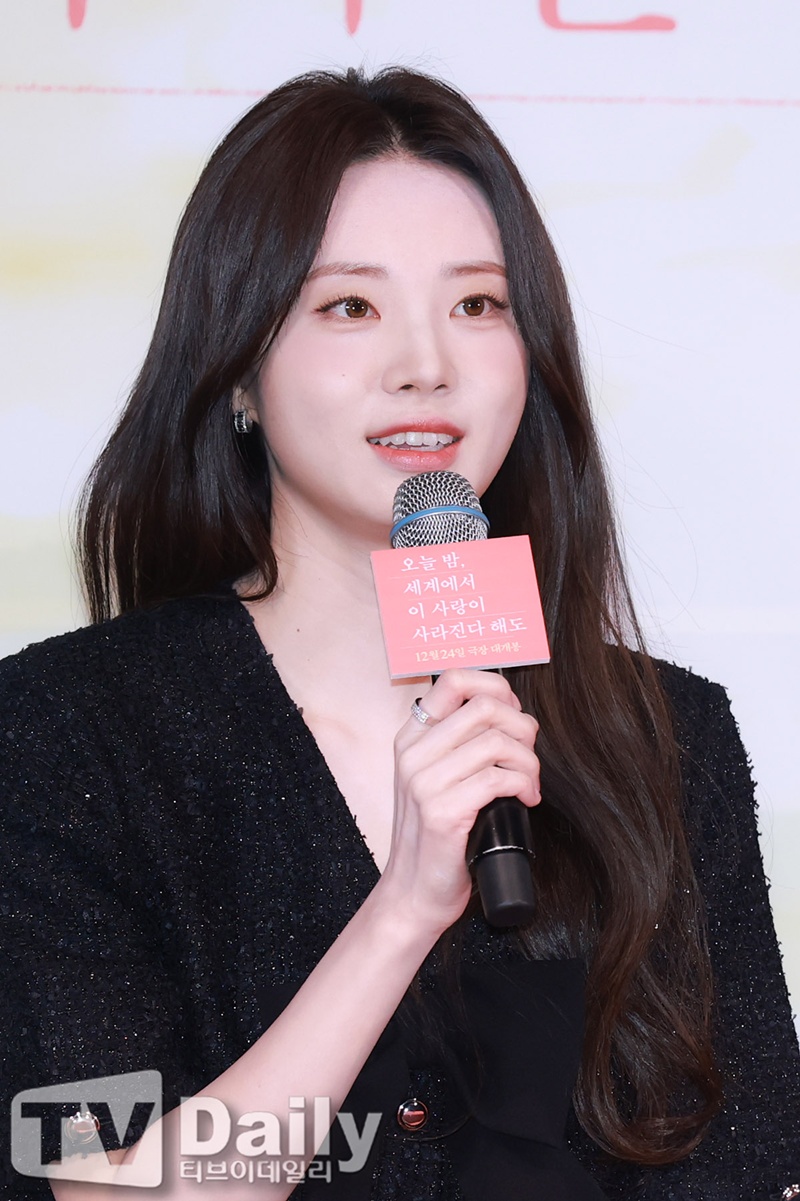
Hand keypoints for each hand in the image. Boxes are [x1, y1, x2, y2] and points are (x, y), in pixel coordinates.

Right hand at [378, 670, 540, 935]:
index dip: (495, 687)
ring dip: (528, 762)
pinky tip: (525, 800)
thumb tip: (511, 713)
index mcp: (411, 738)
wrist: (414, 893)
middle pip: (485, 707)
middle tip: (529, 756)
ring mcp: (424, 782)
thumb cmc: (436, 837)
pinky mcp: (442, 812)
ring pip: (497, 742)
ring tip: (529, 784)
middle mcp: (413, 754)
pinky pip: (500, 778)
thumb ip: (460, 743)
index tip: (513, 714)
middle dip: (522, 727)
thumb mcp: (437, 778)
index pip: (453, 680)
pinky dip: (524, 785)